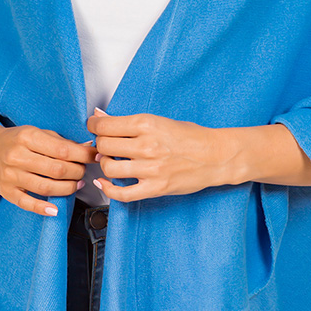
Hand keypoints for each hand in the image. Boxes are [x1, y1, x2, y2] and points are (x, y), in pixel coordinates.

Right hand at [0, 118, 97, 215]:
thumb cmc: (15, 140)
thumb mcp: (35, 132)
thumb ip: (60, 141)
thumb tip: (87, 149)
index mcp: (27, 137)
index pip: (62, 149)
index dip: (83, 155)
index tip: (95, 156)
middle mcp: (17, 156)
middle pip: (57, 169)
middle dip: (77, 172)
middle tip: (84, 171)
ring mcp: (10, 176)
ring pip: (46, 187)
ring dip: (67, 188)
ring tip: (76, 184)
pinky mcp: (6, 191)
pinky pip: (27, 203)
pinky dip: (43, 208)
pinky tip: (55, 209)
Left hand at [84, 108, 232, 201]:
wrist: (216, 156)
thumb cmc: (191, 137)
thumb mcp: (160, 120)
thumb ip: (128, 122)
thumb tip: (100, 117)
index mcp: (147, 124)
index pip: (105, 126)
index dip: (94, 127)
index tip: (94, 128)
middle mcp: (146, 146)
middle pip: (103, 146)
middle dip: (99, 145)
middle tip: (105, 145)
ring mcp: (150, 169)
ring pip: (109, 168)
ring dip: (105, 165)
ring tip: (111, 161)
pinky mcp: (155, 188)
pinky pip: (122, 193)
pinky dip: (108, 189)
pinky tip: (106, 183)